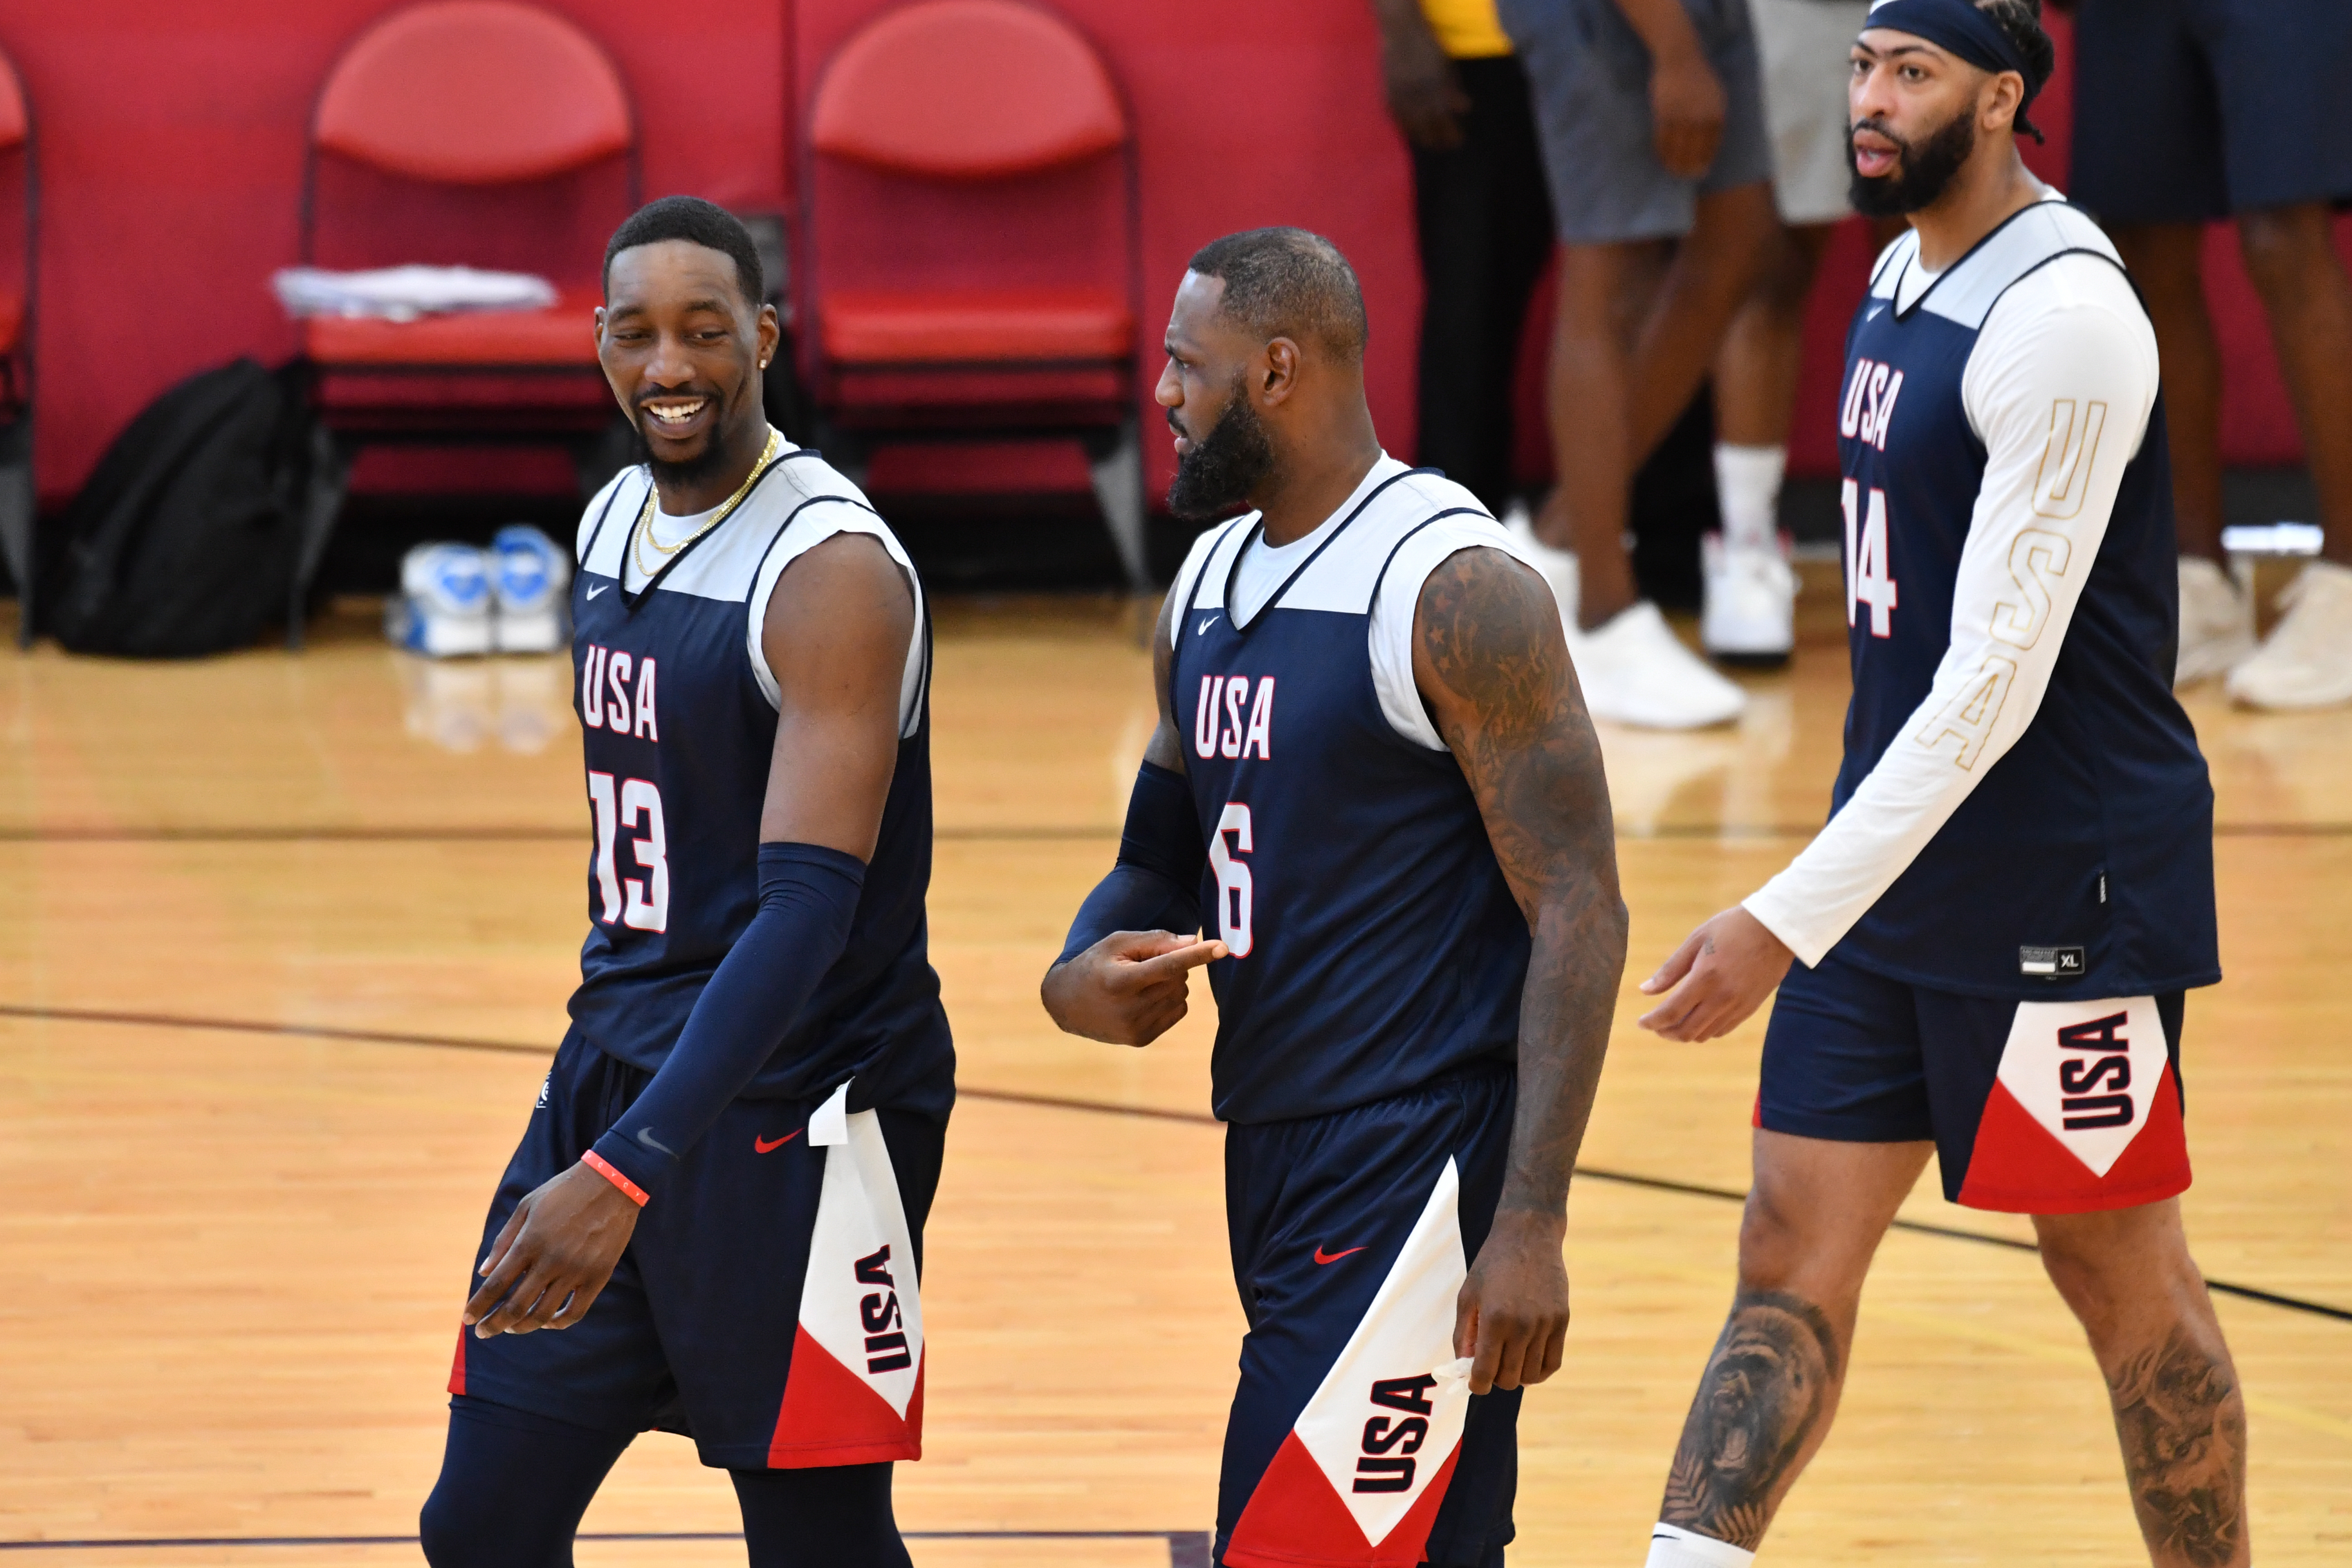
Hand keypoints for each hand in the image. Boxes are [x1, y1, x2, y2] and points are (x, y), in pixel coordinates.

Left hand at [462, 1161, 642, 1336]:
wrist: (613, 1182)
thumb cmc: (564, 1191)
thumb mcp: (527, 1206)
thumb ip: (504, 1240)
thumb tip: (484, 1272)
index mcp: (530, 1241)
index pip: (496, 1284)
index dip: (478, 1305)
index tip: (466, 1319)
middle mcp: (551, 1260)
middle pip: (516, 1306)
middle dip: (493, 1325)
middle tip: (483, 1332)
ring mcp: (576, 1270)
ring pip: (543, 1314)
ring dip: (522, 1327)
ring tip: (512, 1328)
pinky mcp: (598, 1276)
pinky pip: (575, 1312)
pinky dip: (558, 1323)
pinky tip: (547, 1322)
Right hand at [1040, 929, 1226, 1045]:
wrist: (1068, 1004)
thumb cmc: (1095, 965)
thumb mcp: (1117, 943)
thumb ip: (1154, 941)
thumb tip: (1191, 942)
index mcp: (1121, 981)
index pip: (1168, 965)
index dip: (1197, 955)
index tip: (1223, 947)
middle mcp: (1130, 1008)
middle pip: (1177, 978)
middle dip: (1171, 965)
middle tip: (1142, 964)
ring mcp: (1136, 1028)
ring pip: (1180, 995)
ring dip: (1170, 983)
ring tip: (1140, 982)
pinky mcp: (1142, 1039)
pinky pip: (1178, 1012)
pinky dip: (1169, 1000)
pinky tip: (1144, 998)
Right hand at [1378, 20, 1470, 149]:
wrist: (1401, 35)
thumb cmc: (1428, 48)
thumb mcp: (1446, 67)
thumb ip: (1454, 89)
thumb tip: (1464, 110)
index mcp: (1435, 91)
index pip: (1445, 121)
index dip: (1451, 134)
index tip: (1457, 142)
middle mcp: (1418, 99)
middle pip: (1428, 128)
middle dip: (1436, 140)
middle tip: (1443, 148)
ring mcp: (1401, 99)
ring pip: (1410, 126)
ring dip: (1420, 137)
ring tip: (1427, 143)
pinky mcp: (1388, 96)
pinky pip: (1396, 118)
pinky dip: (1403, 126)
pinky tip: (1409, 131)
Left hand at [1453, 1210, 1569, 1394]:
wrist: (1529, 1235)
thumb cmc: (1492, 1263)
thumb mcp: (1468, 1295)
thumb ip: (1464, 1333)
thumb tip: (1465, 1366)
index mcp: (1494, 1319)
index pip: (1485, 1372)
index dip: (1477, 1385)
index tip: (1474, 1384)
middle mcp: (1522, 1326)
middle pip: (1509, 1378)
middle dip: (1495, 1380)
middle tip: (1489, 1368)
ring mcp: (1545, 1325)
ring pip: (1532, 1375)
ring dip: (1517, 1376)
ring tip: (1509, 1362)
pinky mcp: (1562, 1321)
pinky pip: (1553, 1362)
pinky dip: (1539, 1371)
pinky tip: (1528, 1362)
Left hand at [1636, 905, 1792, 1040]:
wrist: (1776, 929)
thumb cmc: (1732, 928)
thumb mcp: (1696, 940)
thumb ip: (1670, 969)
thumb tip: (1645, 991)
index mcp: (1705, 978)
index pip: (1671, 1012)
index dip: (1652, 1022)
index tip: (1641, 1023)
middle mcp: (1723, 998)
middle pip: (1687, 1031)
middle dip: (1665, 1033)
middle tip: (1655, 1026)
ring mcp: (1738, 1006)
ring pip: (1704, 1035)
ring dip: (1684, 1034)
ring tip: (1673, 1023)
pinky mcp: (1750, 1008)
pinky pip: (1722, 1030)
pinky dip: (1705, 1030)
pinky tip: (1697, 1019)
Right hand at [1648, 45, 1726, 177]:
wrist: (1681, 55)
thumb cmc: (1698, 73)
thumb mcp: (1715, 92)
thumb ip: (1715, 113)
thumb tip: (1713, 134)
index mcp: (1717, 111)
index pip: (1712, 143)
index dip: (1706, 159)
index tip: (1702, 171)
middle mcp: (1701, 115)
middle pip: (1695, 148)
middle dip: (1690, 165)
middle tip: (1685, 176)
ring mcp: (1682, 114)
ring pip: (1678, 145)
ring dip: (1674, 161)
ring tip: (1671, 171)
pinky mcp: (1665, 112)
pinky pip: (1663, 137)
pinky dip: (1662, 149)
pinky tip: (1660, 156)